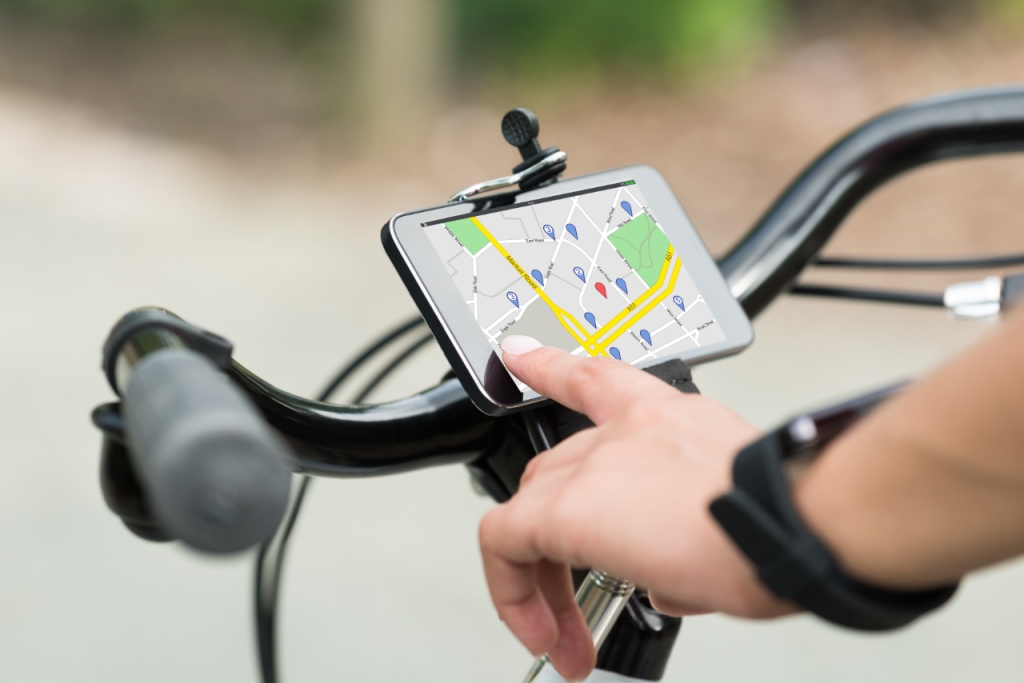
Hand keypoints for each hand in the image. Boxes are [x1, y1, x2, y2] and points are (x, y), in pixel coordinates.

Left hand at [478, 336, 793, 681]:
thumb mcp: (735, 510)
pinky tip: (527, 624)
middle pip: (557, 472)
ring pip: (530, 509)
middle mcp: (626, 431)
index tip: (525, 357)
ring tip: (562, 636)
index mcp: (667, 418)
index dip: (552, 366)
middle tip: (576, 594)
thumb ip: (684, 535)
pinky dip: (508, 587)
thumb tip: (667, 579)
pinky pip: (505, 540)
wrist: (793, 523)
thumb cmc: (791, 516)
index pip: (596, 380)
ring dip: (542, 579)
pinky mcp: (568, 508)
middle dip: (558, 535)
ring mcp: (595, 464)